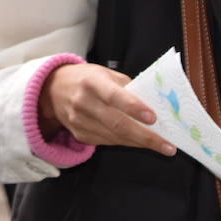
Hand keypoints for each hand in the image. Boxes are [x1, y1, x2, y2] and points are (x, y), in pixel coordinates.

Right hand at [38, 63, 174, 154]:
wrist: (52, 89)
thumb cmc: (86, 78)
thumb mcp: (105, 74)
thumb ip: (127, 86)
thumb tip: (154, 104)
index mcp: (92, 82)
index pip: (114, 96)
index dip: (134, 108)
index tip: (154, 118)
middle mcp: (83, 102)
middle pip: (117, 124)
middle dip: (146, 137)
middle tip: (168, 146)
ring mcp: (79, 120)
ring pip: (115, 137)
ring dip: (140, 143)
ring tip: (161, 146)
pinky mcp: (79, 134)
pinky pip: (107, 141)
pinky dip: (126, 142)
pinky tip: (138, 141)